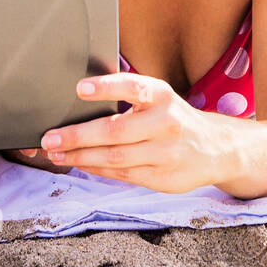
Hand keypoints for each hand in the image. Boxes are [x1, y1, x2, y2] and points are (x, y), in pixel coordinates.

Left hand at [24, 72, 244, 194]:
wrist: (216, 149)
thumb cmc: (174, 117)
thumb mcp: (159, 98)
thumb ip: (129, 97)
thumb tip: (80, 100)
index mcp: (162, 96)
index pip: (133, 87)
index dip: (106, 87)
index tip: (79, 88)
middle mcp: (166, 123)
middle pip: (115, 131)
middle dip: (77, 135)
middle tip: (49, 137)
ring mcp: (165, 154)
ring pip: (114, 157)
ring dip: (80, 156)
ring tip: (55, 153)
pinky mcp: (163, 178)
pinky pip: (122, 174)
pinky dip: (96, 168)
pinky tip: (79, 163)